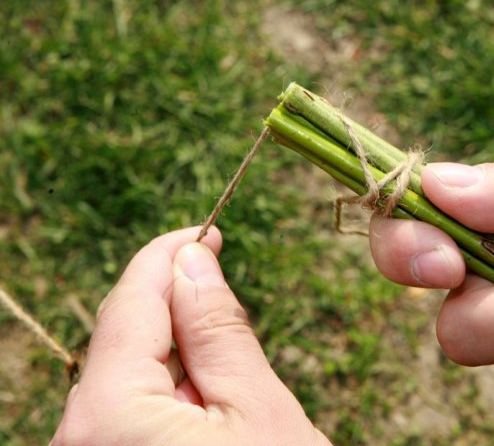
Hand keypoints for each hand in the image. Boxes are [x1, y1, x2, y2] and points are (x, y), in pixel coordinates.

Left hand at [52, 226, 329, 445]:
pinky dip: (167, 394)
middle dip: (179, 311)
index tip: (209, 230)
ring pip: (125, 374)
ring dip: (179, 358)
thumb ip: (218, 327)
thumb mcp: (258, 408)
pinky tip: (209, 411)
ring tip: (233, 387)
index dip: (170, 254)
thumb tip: (193, 257)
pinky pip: (124, 411)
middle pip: (123, 337)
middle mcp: (73, 440)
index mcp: (108, 416)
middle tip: (233, 305)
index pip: (130, 301)